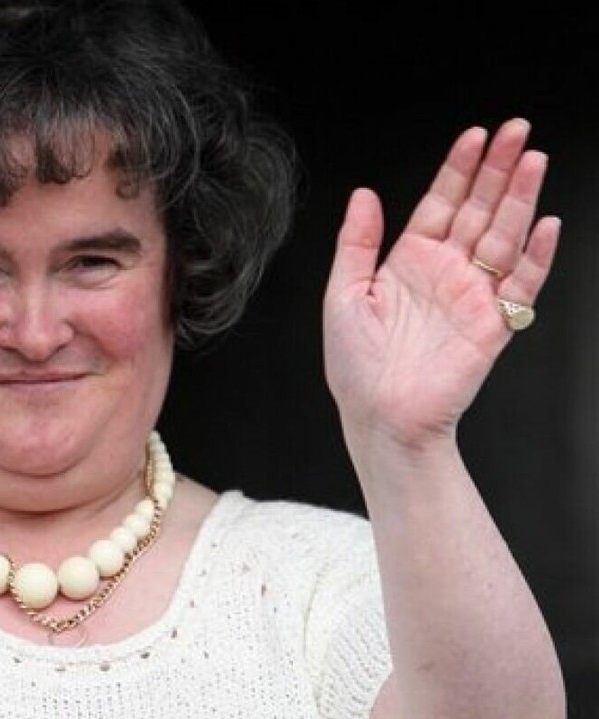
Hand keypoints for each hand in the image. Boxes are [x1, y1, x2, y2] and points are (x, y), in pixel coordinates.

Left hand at [322, 118, 559, 454]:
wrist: (379, 417)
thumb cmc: (355, 366)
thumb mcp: (342, 296)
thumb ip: (356, 243)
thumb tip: (363, 193)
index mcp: (408, 263)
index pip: (440, 204)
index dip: (458, 169)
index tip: (475, 136)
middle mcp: (444, 273)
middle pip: (478, 210)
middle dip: (498, 170)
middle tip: (517, 130)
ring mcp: (472, 296)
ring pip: (504, 237)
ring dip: (520, 200)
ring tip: (533, 161)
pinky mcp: (493, 324)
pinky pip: (522, 285)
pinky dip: (536, 256)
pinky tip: (545, 224)